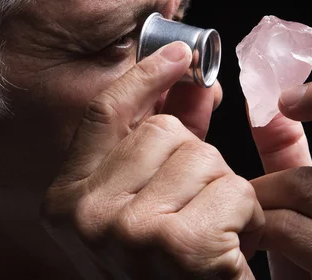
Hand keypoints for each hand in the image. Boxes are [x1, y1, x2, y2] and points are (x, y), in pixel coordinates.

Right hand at [42, 41, 263, 279]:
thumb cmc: (162, 270)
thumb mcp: (145, 205)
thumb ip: (164, 139)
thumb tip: (193, 84)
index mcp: (66, 199)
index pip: (104, 113)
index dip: (144, 76)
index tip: (178, 53)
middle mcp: (87, 213)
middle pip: (165, 132)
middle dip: (195, 162)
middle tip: (193, 209)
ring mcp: (130, 228)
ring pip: (205, 158)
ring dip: (222, 193)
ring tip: (210, 235)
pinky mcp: (181, 244)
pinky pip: (234, 191)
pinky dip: (245, 218)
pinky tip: (229, 252)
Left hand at [249, 30, 311, 278]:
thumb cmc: (309, 256)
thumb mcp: (304, 194)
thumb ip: (290, 147)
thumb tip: (266, 96)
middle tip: (283, 101)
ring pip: (309, 183)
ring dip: (261, 188)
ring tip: (242, 201)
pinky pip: (291, 226)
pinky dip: (259, 223)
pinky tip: (248, 234)